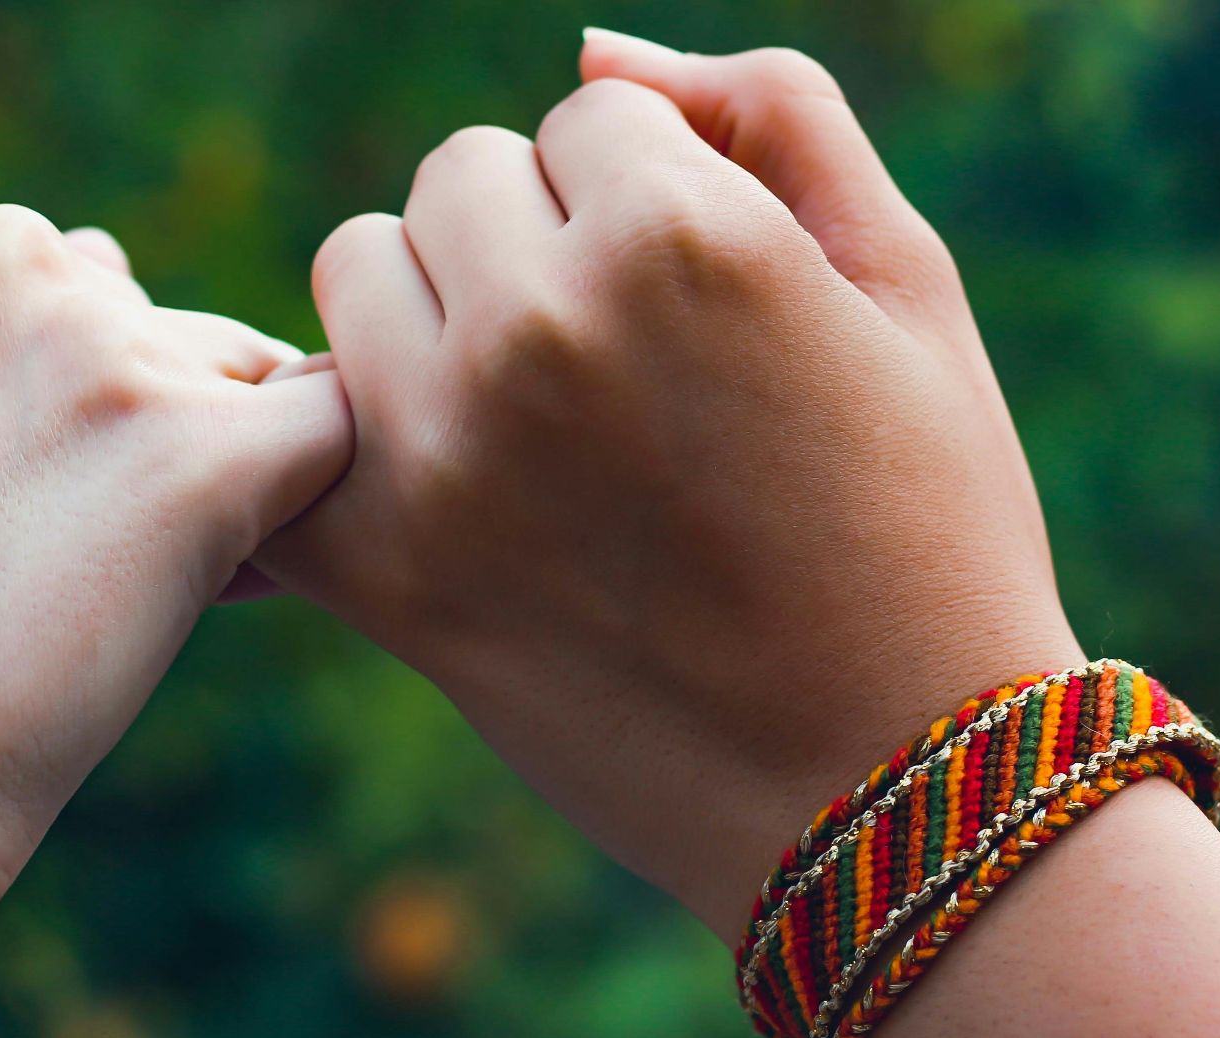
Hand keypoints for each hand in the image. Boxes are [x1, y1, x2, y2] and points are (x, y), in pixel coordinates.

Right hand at [0, 177, 351, 935]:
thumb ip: (6, 346)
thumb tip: (169, 322)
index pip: (81, 279)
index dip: (82, 399)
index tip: (4, 503)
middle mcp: (6, 247)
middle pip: (165, 330)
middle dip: (155, 435)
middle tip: (62, 569)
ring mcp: (105, 345)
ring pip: (244, 385)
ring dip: (218, 480)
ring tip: (110, 599)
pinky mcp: (198, 450)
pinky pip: (330, 434)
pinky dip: (297, 510)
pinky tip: (223, 584)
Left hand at [257, 32, 1082, 934]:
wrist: (882, 782)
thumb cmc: (922, 523)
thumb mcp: (907, 282)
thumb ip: (770, 111)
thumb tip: (594, 44)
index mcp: (673, 238)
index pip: (585, 114)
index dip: (652, 200)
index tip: (703, 309)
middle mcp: (532, 329)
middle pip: (458, 179)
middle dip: (534, 239)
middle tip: (622, 366)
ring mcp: (436, 453)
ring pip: (359, 271)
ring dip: (435, 313)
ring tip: (536, 418)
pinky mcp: (377, 568)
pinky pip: (297, 424)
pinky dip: (350, 433)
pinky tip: (435, 480)